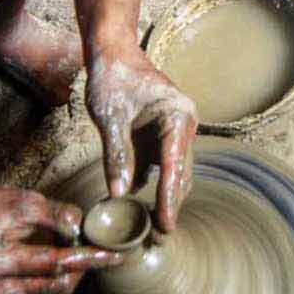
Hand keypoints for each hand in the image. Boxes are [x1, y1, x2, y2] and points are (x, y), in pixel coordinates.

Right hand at [0, 187, 122, 293]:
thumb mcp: (21, 200)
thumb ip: (54, 214)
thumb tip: (84, 228)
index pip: (52, 262)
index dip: (86, 258)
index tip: (114, 255)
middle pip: (56, 284)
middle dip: (83, 267)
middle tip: (102, 249)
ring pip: (51, 292)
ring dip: (71, 272)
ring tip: (80, 251)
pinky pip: (39, 293)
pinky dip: (54, 278)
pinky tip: (58, 261)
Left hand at [85, 46, 197, 232]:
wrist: (113, 54)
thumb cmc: (113, 78)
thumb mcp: (109, 116)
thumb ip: (117, 154)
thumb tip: (119, 193)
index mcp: (177, 116)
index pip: (174, 165)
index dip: (169, 198)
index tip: (165, 225)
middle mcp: (183, 126)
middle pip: (179, 174)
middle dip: (169, 205)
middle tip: (157, 239)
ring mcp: (174, 133)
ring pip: (172, 173)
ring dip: (162, 199)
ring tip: (150, 231)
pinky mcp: (161, 138)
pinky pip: (159, 167)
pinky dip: (151, 186)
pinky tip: (140, 208)